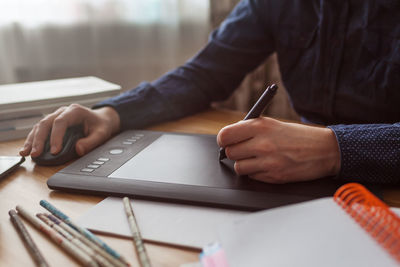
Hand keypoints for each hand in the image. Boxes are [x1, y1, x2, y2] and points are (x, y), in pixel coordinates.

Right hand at [19, 104, 119, 157]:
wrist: (101, 119)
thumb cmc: (101, 125)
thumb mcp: (102, 134)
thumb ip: (91, 142)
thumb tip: (78, 150)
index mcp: (75, 111)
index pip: (61, 122)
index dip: (56, 137)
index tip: (54, 151)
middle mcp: (63, 111)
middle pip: (46, 123)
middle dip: (39, 139)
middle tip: (36, 153)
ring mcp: (56, 116)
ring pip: (39, 126)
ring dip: (32, 140)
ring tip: (26, 153)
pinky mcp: (52, 123)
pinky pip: (40, 130)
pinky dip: (33, 140)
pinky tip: (27, 150)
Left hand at [217, 117, 340, 183]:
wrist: (324, 150)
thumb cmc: (298, 136)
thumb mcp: (273, 124)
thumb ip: (250, 128)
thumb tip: (229, 136)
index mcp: (260, 126)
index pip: (226, 135)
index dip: (223, 140)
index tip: (226, 141)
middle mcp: (262, 144)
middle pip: (230, 153)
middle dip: (235, 152)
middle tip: (245, 149)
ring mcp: (267, 162)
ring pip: (239, 167)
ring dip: (245, 164)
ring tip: (257, 158)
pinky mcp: (273, 176)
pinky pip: (252, 176)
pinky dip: (256, 173)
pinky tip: (268, 165)